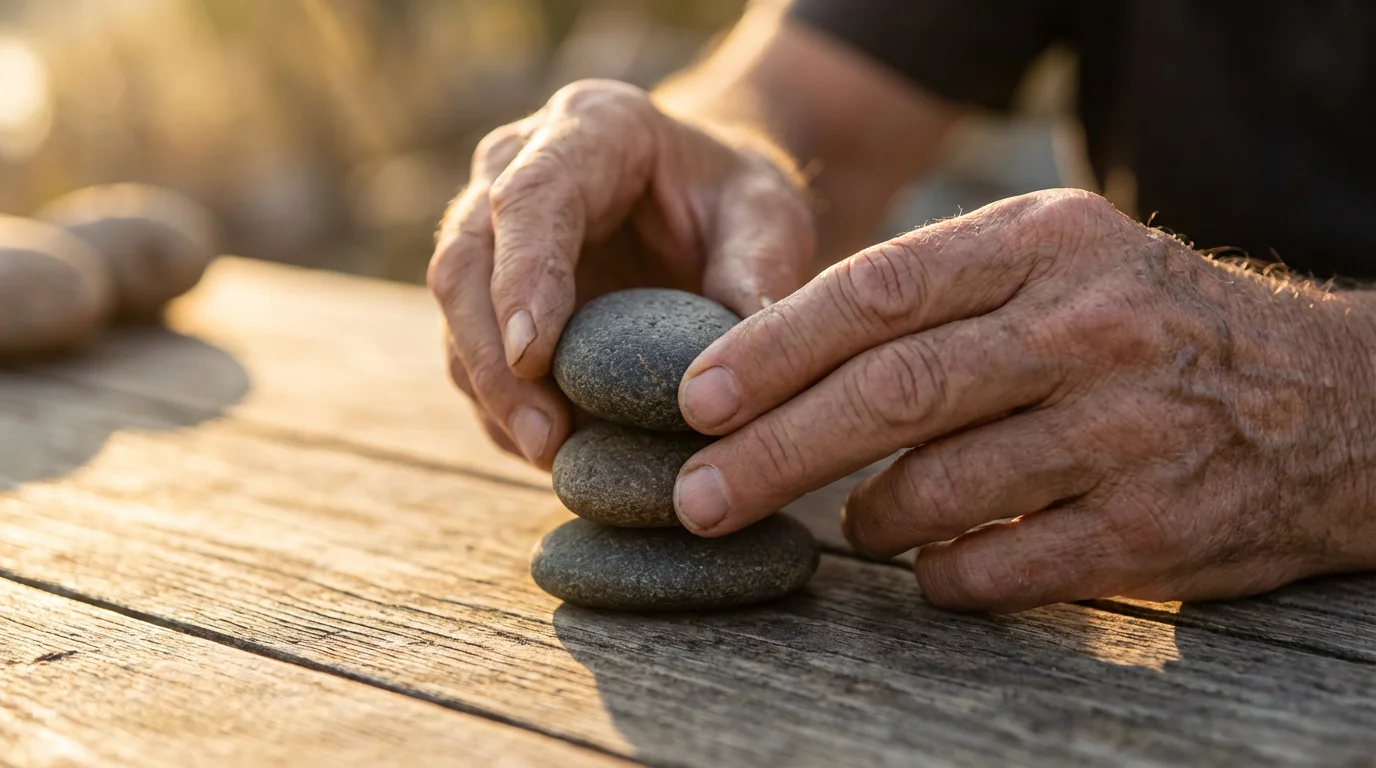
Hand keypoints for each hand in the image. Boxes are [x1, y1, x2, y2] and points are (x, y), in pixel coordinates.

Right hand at [428, 79, 812, 466]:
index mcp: (591, 128)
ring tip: (551, 457)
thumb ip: (758, 275)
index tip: (533, 355)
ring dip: (493, 394)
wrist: (706, 202)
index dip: (523, 274)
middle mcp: (517, 169)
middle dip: (492, 356)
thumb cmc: (736, 203)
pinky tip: (551, 453)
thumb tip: (735, 375)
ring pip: (457, 314)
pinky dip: (504, 410)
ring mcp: (493, 233)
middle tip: (543, 436)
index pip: (531, 196)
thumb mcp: (770, 219)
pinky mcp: (489, 295)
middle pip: (467, 260)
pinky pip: (474, 356)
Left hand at [673, 189, 1375, 611]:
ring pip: (935, 489)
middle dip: (774, 450)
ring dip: (867, 516)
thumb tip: (780, 350)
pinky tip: (934, 563)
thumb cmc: (1154, 325)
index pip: (880, 288)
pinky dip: (939, 574)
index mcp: (1049, 243)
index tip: (698, 398)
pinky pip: (995, 567)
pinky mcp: (1148, 530)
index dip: (774, 346)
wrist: (1333, 403)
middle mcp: (1087, 327)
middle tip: (699, 494)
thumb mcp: (1065, 260)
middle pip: (892, 393)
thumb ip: (941, 290)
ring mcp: (1124, 431)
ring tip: (855, 520)